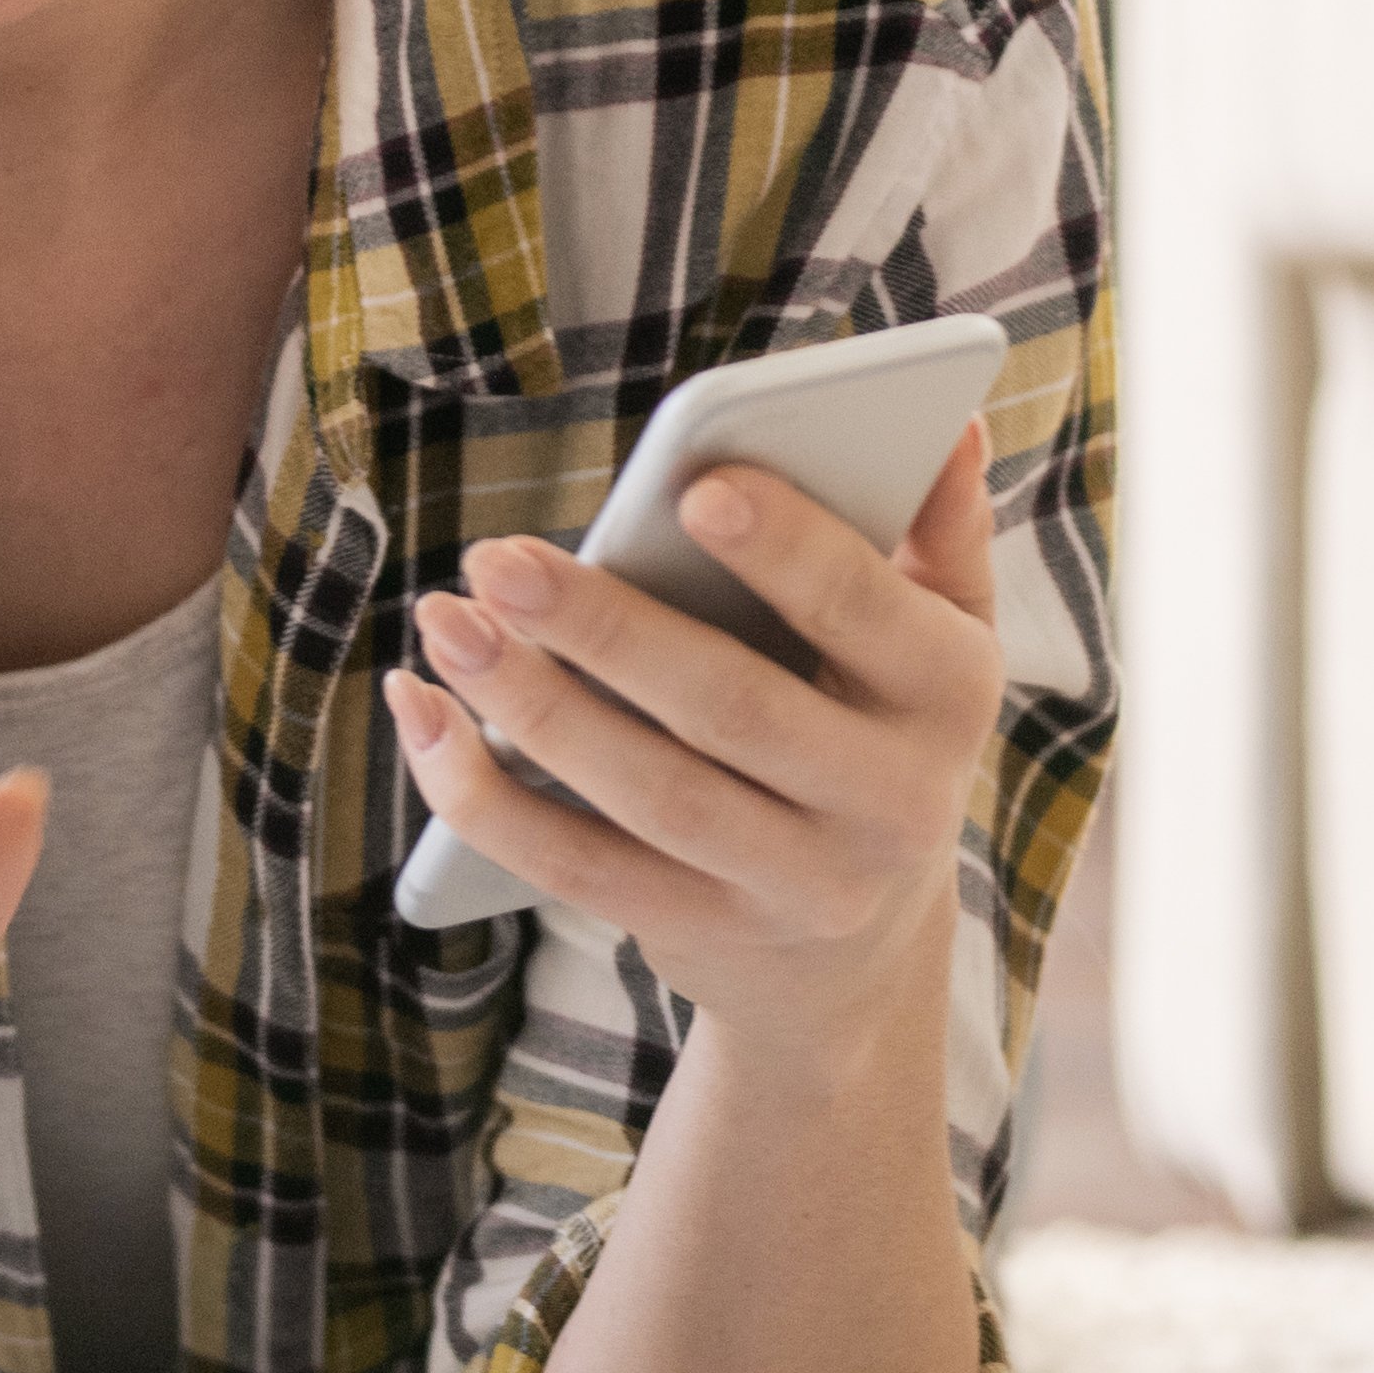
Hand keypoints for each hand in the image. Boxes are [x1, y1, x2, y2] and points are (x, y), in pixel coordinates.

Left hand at [389, 427, 1004, 1063]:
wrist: (859, 952)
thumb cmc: (879, 728)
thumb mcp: (943, 635)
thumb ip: (939, 529)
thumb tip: (946, 420)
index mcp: (948, 696)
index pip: (866, 612)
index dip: (786, 551)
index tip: (693, 486)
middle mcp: (891, 804)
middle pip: (732, 709)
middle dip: (606, 630)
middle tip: (499, 557)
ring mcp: (795, 884)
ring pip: (647, 794)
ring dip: (530, 706)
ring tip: (448, 621)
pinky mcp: (702, 934)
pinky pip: (579, 870)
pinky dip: (487, 798)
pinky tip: (425, 716)